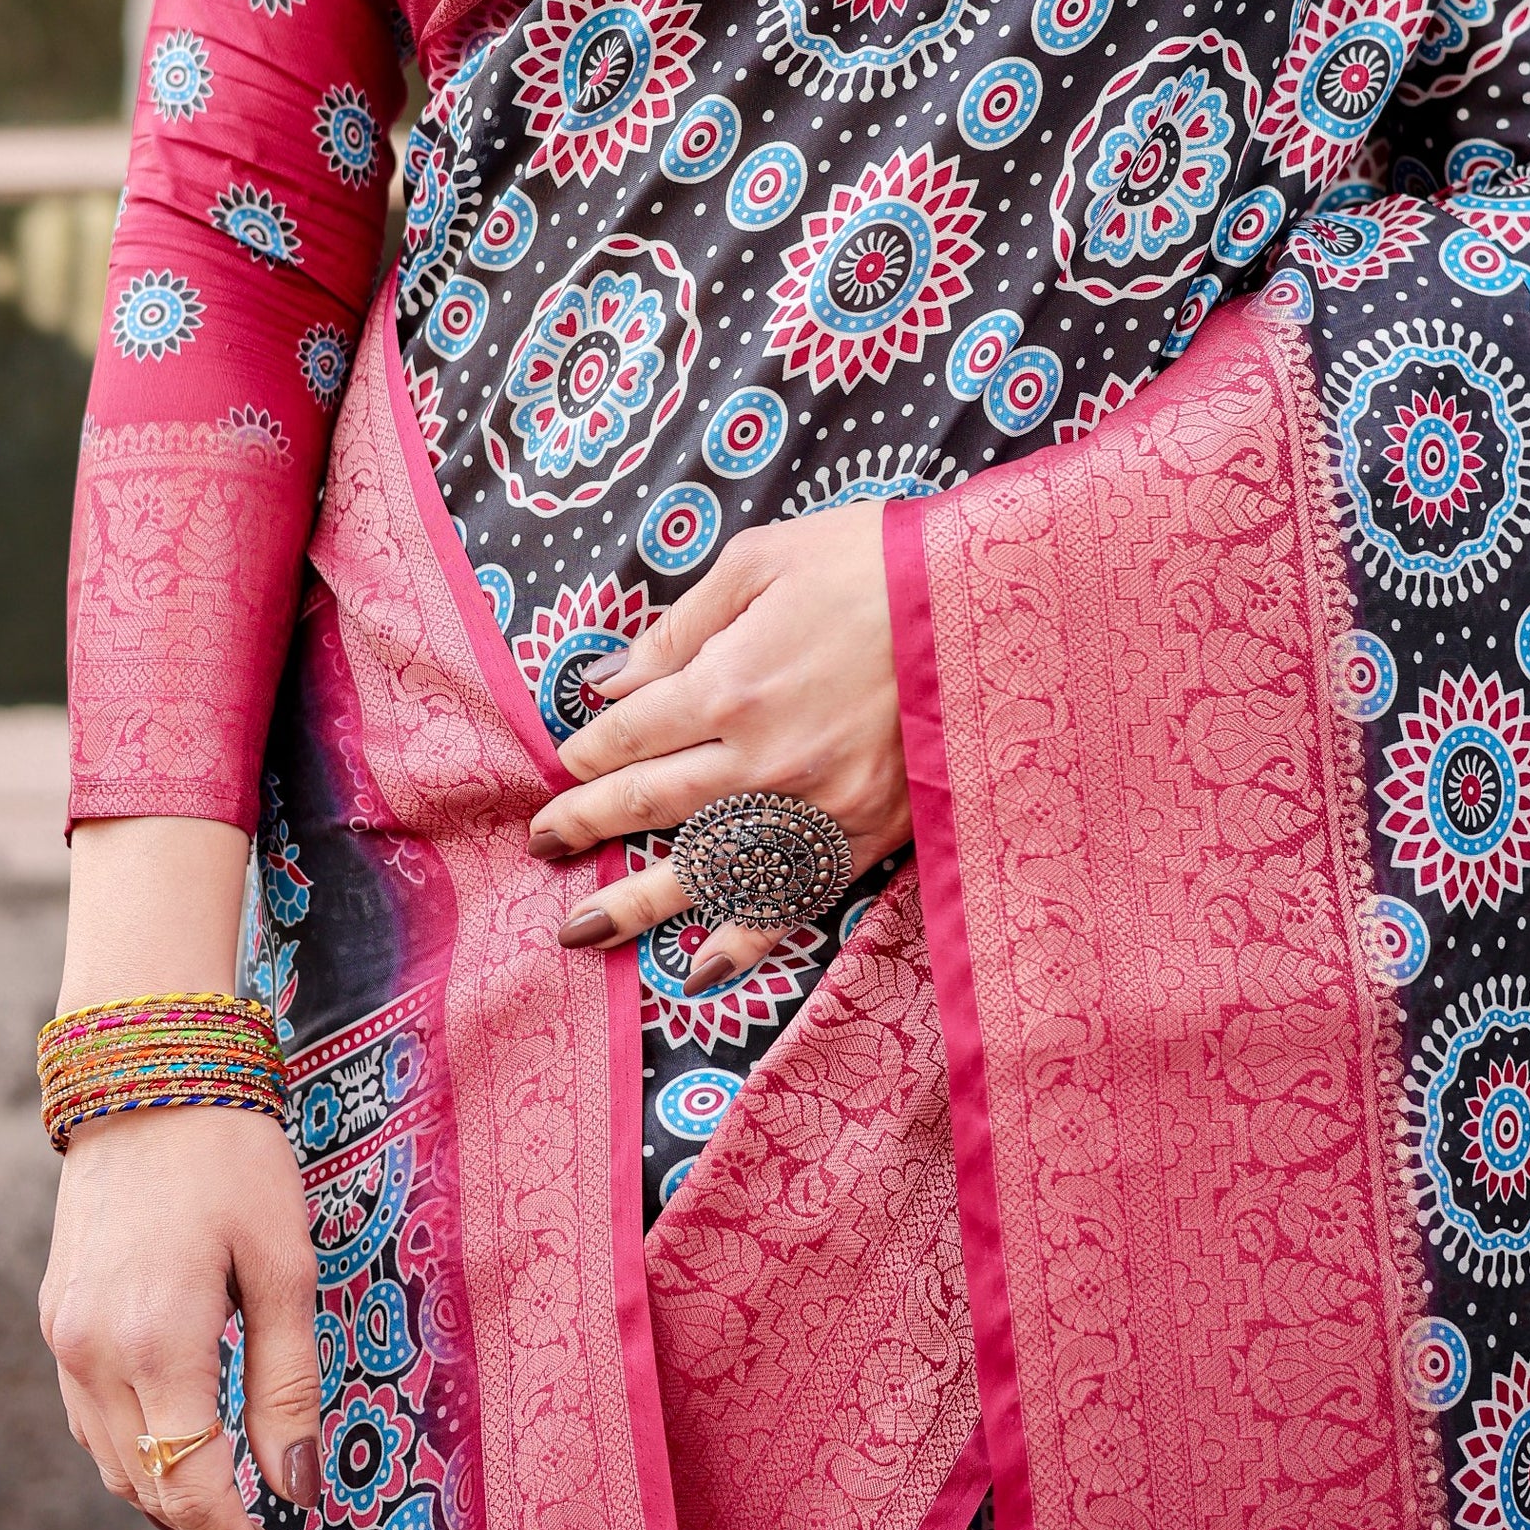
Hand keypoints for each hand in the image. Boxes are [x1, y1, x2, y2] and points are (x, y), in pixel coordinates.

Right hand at [40, 1105, 318, 1529]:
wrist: (149, 1075)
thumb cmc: (233, 1156)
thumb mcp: (286, 1264)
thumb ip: (289, 1380)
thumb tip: (296, 1484)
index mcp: (159, 1343)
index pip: (198, 1490)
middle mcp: (96, 1354)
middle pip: (152, 1488)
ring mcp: (67, 1338)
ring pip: (116, 1463)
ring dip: (173, 1494)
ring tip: (237, 1511)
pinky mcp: (60, 1318)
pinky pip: (94, 1420)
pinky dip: (140, 1449)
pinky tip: (186, 1443)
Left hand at [526, 500, 908, 991]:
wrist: (985, 604)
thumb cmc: (873, 566)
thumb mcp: (764, 561)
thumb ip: (681, 627)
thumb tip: (612, 680)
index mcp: (727, 685)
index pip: (628, 734)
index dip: (586, 750)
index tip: (565, 763)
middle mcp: (759, 760)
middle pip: (648, 805)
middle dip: (585, 824)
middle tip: (544, 843)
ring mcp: (811, 809)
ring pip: (701, 867)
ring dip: (635, 903)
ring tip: (579, 929)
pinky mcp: (861, 836)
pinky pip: (787, 900)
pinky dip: (742, 940)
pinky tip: (698, 968)